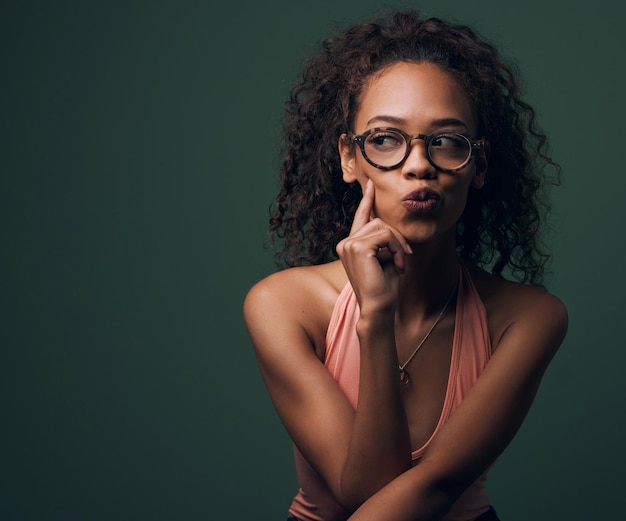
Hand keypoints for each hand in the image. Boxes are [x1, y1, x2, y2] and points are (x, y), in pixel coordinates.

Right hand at [336, 180, 412, 314]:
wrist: (378, 308)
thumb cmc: (383, 288)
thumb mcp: (386, 259)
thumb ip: (384, 242)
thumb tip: (389, 227)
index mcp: (350, 245)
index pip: (361, 218)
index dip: (367, 200)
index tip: (371, 185)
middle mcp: (345, 243)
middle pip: (378, 221)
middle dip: (397, 237)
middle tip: (405, 258)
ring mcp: (348, 244)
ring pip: (383, 227)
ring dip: (398, 245)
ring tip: (400, 264)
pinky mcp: (357, 246)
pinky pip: (386, 235)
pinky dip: (397, 249)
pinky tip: (397, 265)